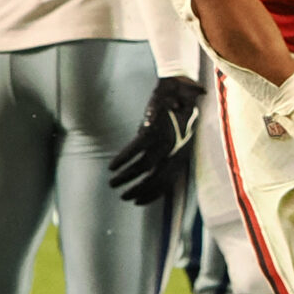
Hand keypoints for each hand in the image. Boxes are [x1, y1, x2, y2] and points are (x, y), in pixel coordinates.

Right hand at [109, 74, 204, 205]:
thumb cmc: (179, 115)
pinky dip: (122, 159)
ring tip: (113, 182)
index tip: (137, 202)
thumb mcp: (180, 140)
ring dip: (125, 177)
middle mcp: (174, 152)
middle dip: (137, 190)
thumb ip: (169, 156)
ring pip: (142, 168)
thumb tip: (153, 170)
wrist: (179, 91)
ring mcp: (163, 142)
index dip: (151, 195)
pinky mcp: (151, 131)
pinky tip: (112, 166)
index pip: (166, 184)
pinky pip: (133, 151)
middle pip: (154, 179)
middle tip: (123, 196)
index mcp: (182, 157)